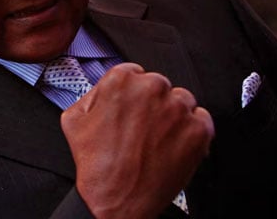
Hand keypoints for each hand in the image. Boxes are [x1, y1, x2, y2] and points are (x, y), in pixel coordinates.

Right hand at [61, 63, 213, 218]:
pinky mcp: (199, 129)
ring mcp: (179, 108)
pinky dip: (192, 132)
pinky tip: (173, 147)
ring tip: (157, 141)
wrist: (117, 201)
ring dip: (174, 117)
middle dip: (154, 105)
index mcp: (122, 79)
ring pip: (183, 101)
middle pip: (161, 87)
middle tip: (142, 130)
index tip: (133, 110)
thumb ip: (92, 94)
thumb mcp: (74, 119)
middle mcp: (153, 87)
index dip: (133, 96)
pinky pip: (202, 120)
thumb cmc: (96, 165)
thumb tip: (105, 89)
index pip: (136, 74)